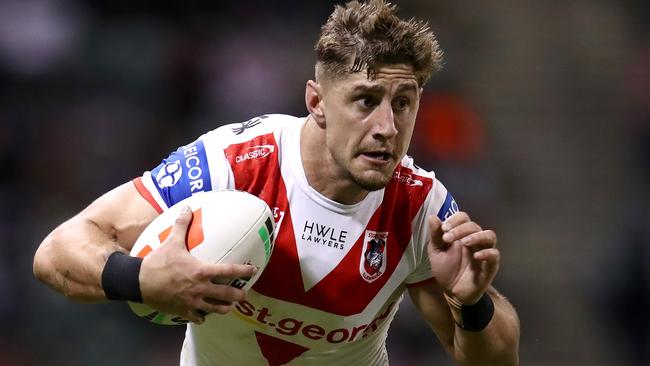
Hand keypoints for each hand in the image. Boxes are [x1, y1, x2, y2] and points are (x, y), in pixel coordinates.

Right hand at [138, 206, 257, 323]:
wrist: (139, 282)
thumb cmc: (158, 262)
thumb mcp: (171, 242)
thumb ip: (182, 225)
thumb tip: (186, 208)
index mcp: (202, 271)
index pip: (229, 271)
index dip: (244, 271)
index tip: (253, 271)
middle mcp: (201, 289)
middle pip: (228, 295)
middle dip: (239, 296)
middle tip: (244, 295)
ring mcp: (193, 302)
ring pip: (216, 310)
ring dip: (225, 308)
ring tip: (229, 306)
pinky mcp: (183, 312)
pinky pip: (198, 318)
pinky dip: (203, 317)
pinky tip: (204, 315)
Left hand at [426, 212, 498, 304]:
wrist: (452, 292)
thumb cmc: (446, 270)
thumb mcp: (436, 252)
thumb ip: (435, 235)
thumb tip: (432, 216)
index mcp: (462, 235)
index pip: (464, 218)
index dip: (455, 220)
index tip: (444, 228)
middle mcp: (475, 240)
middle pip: (474, 225)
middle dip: (460, 229)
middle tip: (447, 238)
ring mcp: (484, 252)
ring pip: (489, 235)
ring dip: (476, 236)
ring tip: (464, 243)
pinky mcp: (490, 266)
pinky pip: (495, 255)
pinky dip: (487, 253)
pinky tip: (476, 256)